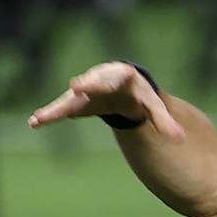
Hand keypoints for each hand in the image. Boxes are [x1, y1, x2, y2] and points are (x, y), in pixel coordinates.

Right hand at [28, 61, 184, 138]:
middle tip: (77, 87)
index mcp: (124, 78)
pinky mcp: (77, 101)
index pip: (118, 78)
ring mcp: (87, 90)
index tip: (100, 83)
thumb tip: (180, 138)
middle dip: (87, 84)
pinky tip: (36, 122)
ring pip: (73, 97)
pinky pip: (63, 107)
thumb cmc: (139, 95)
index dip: (108, 81)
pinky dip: (51, 114)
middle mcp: (102, 80)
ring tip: (43, 117)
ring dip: (59, 106)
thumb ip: (163, 121)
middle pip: (94, 81)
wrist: (123, 87)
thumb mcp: (152, 106)